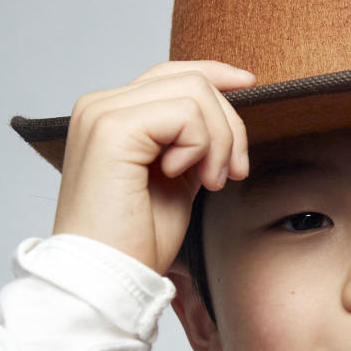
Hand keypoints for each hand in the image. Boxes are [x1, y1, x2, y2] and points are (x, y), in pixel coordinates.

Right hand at [52, 60, 255, 273]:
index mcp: (110, 115)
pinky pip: (185, 114)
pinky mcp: (112, 129)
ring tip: (209, 181)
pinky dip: (200, 146)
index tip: (251, 85)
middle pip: (190, 79)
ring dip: (218, 140)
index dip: (216, 74)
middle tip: (231, 173)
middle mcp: (100, 105)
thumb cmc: (136, 241)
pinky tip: (182, 177)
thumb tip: (225, 116)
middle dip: (228, 125)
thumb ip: (191, 142)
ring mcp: (102, 113)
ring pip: (193, 91)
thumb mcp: (176, 180)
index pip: (171, 73)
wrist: (107, 277)